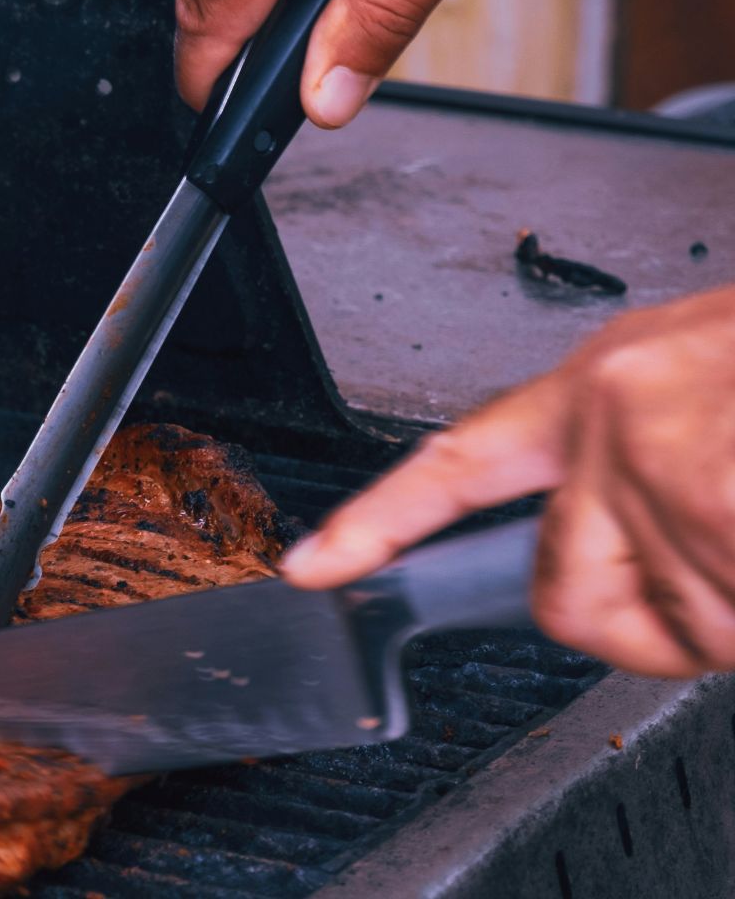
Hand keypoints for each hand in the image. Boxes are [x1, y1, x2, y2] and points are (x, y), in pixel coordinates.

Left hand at [283, 286, 734, 677]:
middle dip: (645, 626)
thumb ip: (648, 462)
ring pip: (683, 628)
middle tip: (720, 582)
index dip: (379, 523)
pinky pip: (723, 619)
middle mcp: (617, 419)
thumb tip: (632, 555)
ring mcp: (669, 465)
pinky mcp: (718, 502)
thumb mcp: (710, 381)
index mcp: (606, 382)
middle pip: (564, 595)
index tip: (316, 567)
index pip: (458, 461)